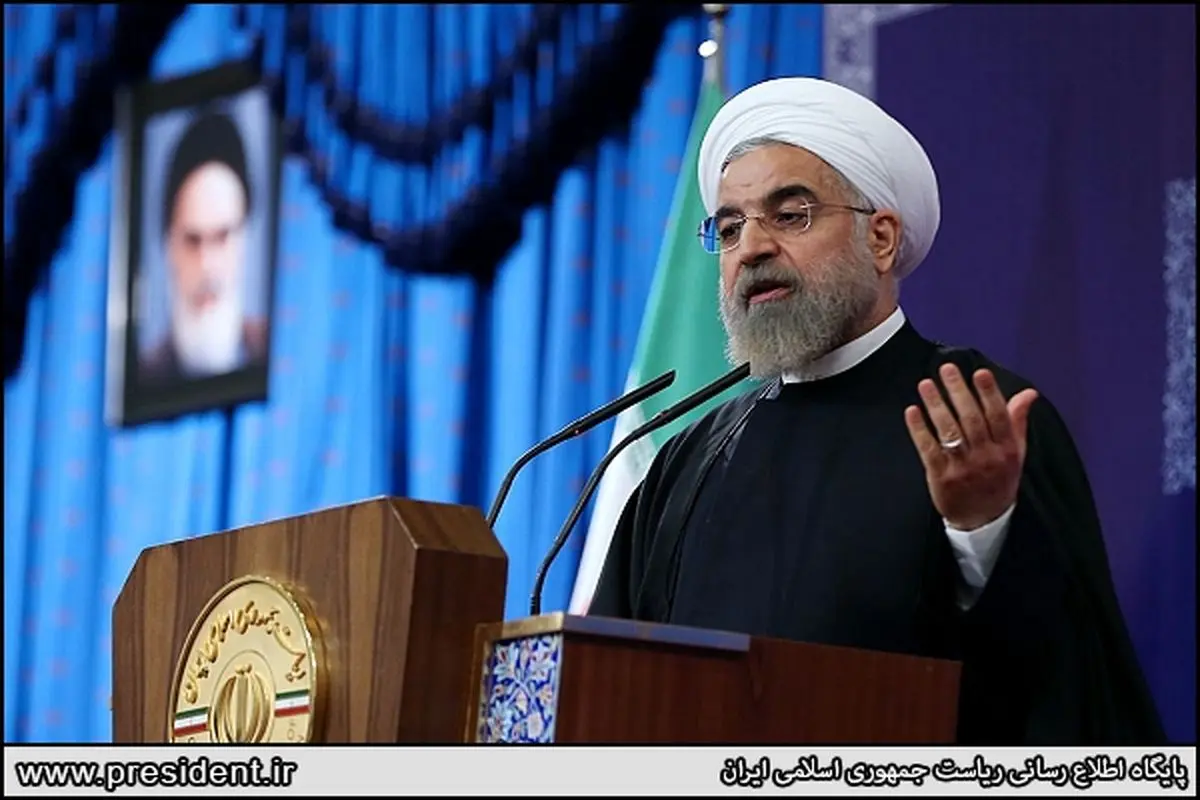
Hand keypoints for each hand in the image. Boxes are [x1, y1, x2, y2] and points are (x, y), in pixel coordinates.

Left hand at [903, 364, 1038, 530]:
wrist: (984, 520)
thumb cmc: (999, 480)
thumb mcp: (1016, 453)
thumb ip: (1018, 421)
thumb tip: (1029, 393)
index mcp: (1007, 449)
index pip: (998, 416)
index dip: (989, 393)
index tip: (979, 372)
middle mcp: (987, 457)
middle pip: (971, 420)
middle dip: (958, 392)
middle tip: (946, 369)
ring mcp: (963, 468)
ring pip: (949, 432)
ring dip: (936, 405)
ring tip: (926, 384)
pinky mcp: (941, 478)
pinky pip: (929, 450)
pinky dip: (919, 430)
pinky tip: (912, 411)